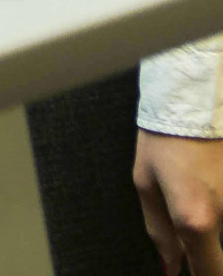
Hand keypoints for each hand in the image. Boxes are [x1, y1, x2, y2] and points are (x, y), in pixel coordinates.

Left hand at [136, 130, 222, 274]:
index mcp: (195, 218)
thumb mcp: (146, 184)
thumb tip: (170, 266)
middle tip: (181, 219)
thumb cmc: (164, 139)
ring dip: (207, 218)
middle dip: (201, 247)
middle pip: (217, 249)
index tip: (186, 272)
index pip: (209, 271)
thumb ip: (160, 231)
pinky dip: (217, 202)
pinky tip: (202, 183)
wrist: (194, 102)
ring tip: (190, 186)